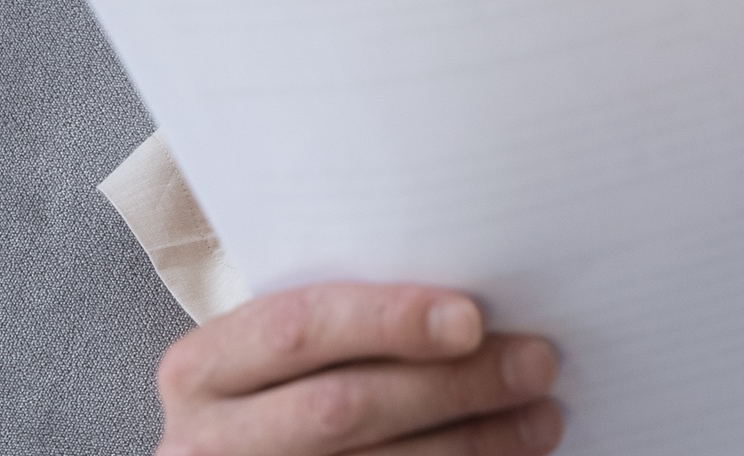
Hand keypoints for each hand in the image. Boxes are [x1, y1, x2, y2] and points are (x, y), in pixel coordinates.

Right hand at [155, 281, 561, 455]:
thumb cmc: (280, 385)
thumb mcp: (281, 350)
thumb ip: (347, 320)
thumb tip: (475, 301)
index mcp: (202, 370)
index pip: (297, 330)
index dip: (387, 321)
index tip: (471, 318)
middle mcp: (209, 442)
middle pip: (344, 409)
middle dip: (452, 386)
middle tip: (536, 363)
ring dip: (475, 445)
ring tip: (542, 417)